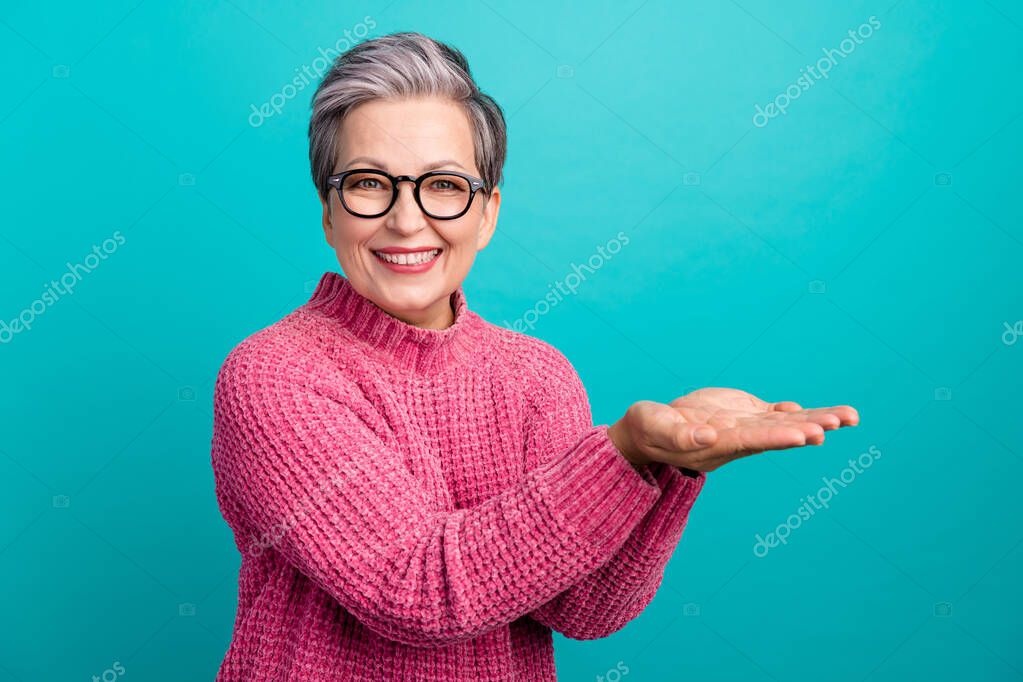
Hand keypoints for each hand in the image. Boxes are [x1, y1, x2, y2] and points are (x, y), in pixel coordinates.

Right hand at [606, 388, 857, 472]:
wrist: (650, 433)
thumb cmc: (649, 431)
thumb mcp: (656, 429)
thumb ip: (679, 435)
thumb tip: (707, 437)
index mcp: (718, 443)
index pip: (753, 440)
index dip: (778, 437)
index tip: (804, 436)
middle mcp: (738, 438)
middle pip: (780, 432)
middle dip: (810, 426)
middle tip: (841, 421)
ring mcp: (743, 426)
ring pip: (786, 422)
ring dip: (817, 419)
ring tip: (851, 418)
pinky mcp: (742, 414)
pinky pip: (774, 414)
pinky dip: (795, 412)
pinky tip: (817, 412)